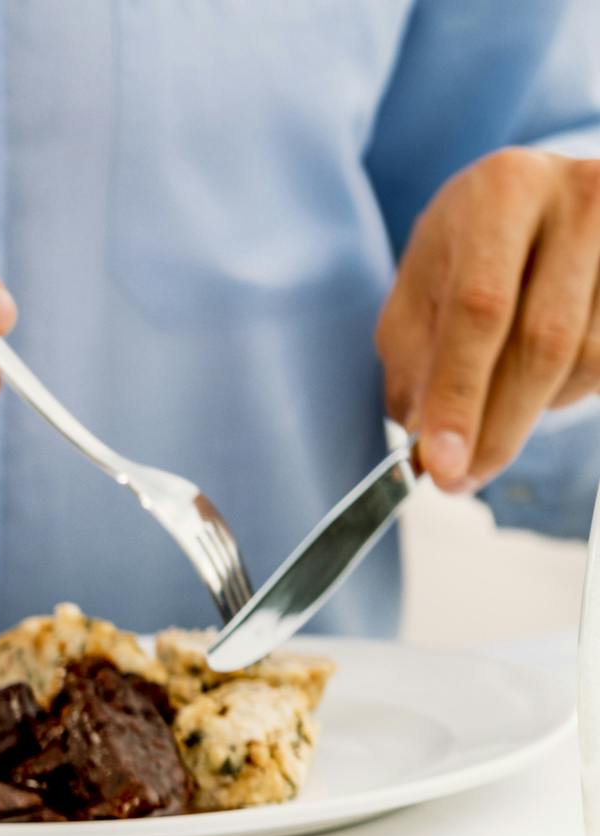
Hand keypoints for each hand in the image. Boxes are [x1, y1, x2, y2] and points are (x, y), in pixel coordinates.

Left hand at [377, 148, 599, 493]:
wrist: (537, 202)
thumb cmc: (469, 253)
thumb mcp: (421, 293)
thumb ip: (418, 364)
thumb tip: (431, 446)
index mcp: (502, 191)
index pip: (481, 310)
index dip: (461, 395)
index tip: (442, 465)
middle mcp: (580, 195)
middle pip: (545, 340)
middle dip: (500, 425)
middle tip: (463, 478)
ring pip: (592, 357)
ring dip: (540, 405)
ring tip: (503, 399)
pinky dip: (576, 390)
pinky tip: (548, 381)